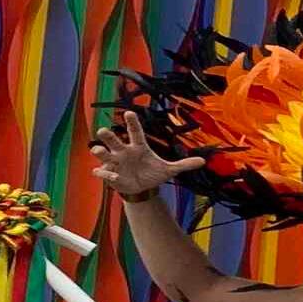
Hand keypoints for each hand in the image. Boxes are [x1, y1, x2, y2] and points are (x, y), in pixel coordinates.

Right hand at [87, 113, 206, 202]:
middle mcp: (124, 151)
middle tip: (103, 131)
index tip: (128, 113)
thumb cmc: (152, 174)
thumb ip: (184, 164)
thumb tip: (203, 161)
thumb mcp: (169, 170)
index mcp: (138, 146)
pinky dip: (105, 173)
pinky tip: (113, 176)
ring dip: (99, 151)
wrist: (143, 189)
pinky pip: (101, 171)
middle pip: (112, 139)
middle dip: (106, 135)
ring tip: (100, 150)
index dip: (131, 122)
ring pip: (101, 152)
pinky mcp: (109, 174)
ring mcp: (115, 162)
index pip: (135, 132)